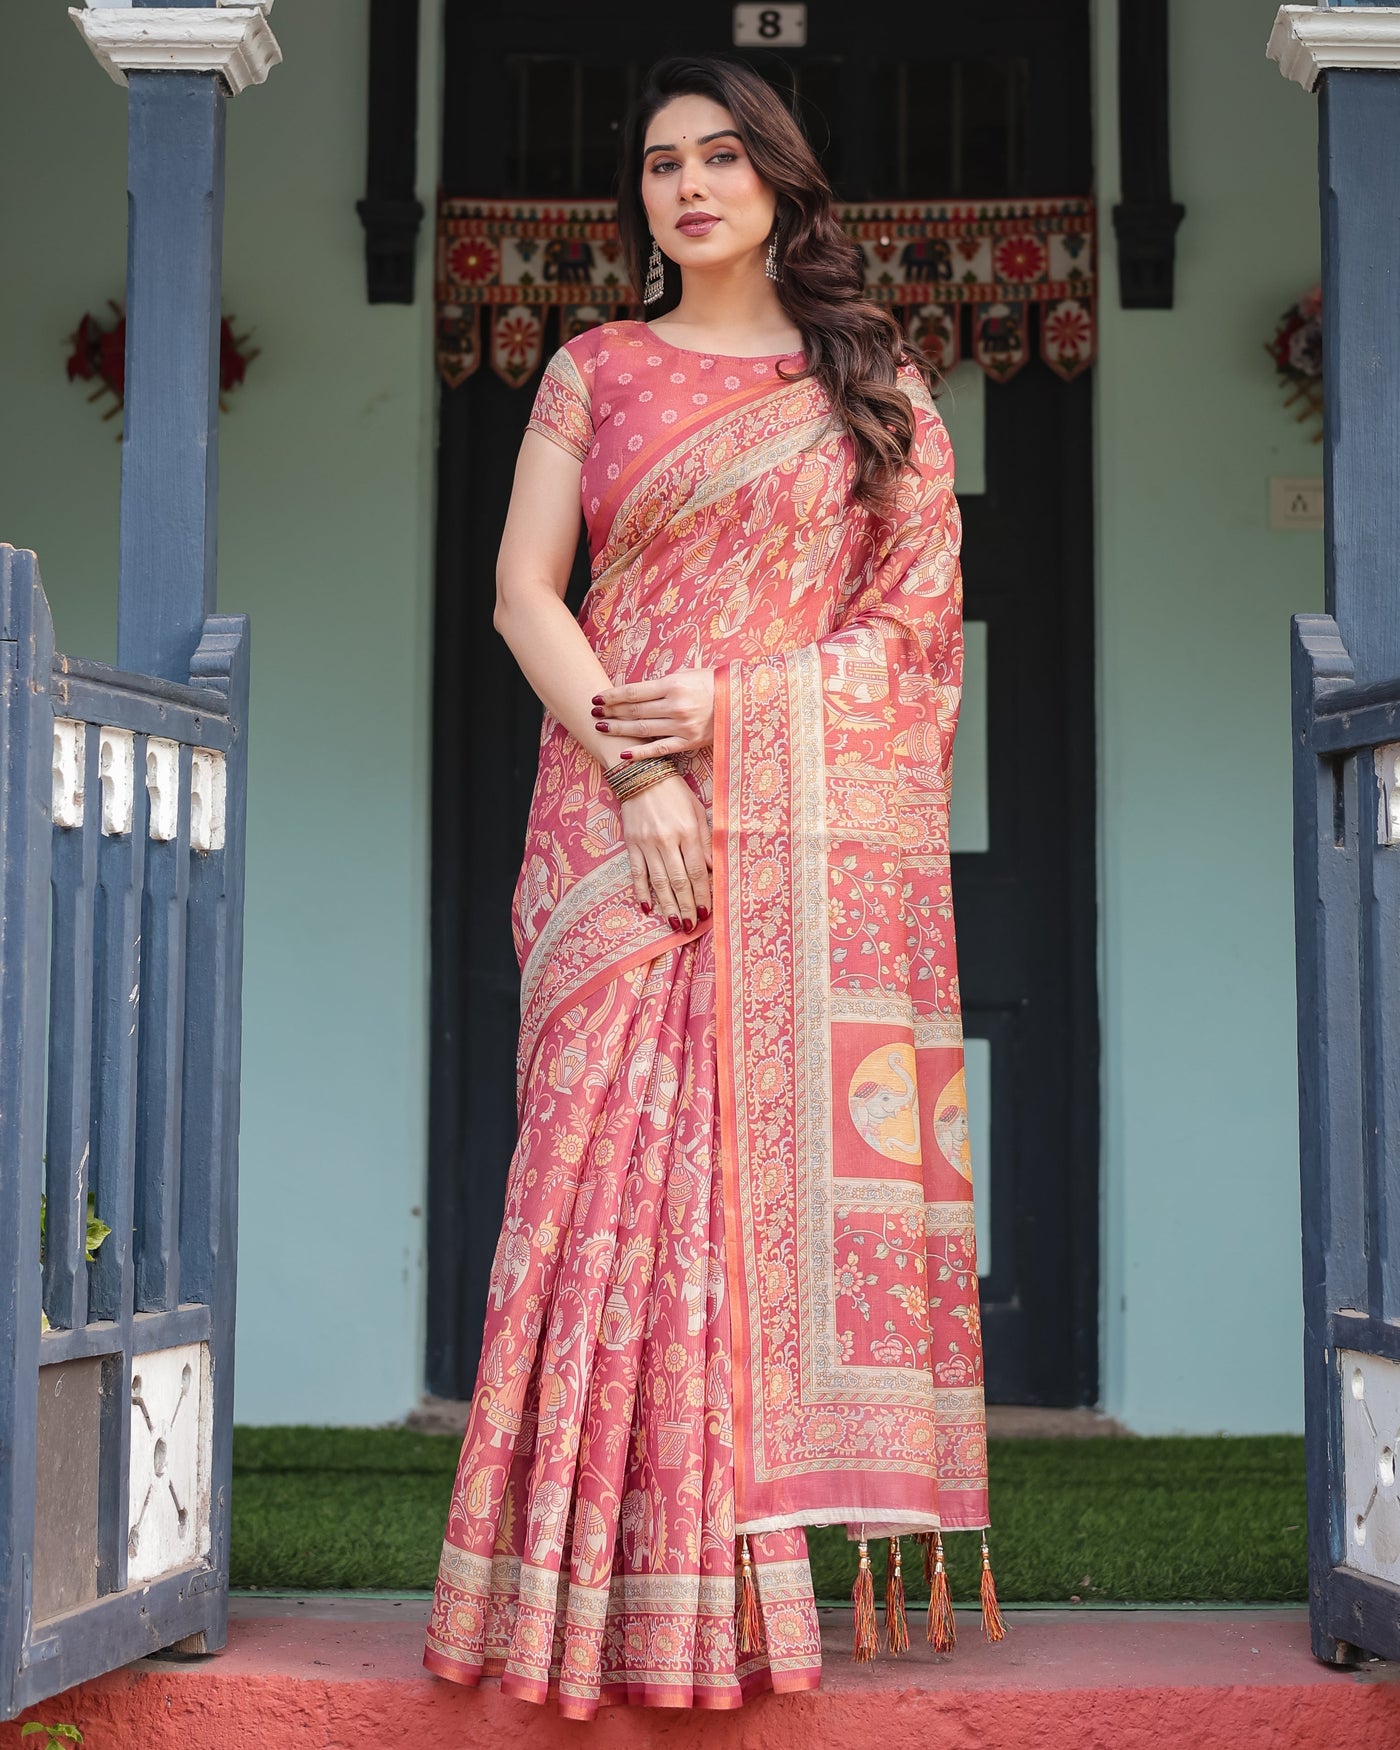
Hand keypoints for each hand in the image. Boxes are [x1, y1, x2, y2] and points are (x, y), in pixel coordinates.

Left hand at [591, 669, 714, 759]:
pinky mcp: (689, 742)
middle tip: (593, 712)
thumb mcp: (687, 674)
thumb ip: (662, 684)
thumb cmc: (713, 683)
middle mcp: (675, 705)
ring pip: (642, 729)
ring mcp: (682, 726)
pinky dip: (640, 752)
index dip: (612, 695)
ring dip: (619, 729)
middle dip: (610, 711)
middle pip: (634, 710)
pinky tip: (624, 754)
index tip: (597, 697)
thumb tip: (635, 693)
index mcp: (673, 685)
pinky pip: (660, 748)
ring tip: (602, 728)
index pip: (633, 692)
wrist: (742, 701)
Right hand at [620, 775, 711, 931]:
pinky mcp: (631, 844)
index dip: (702, 894)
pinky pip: (636, 873)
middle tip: (691, 926)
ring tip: (675, 924)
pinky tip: (647, 908)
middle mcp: (666, 840)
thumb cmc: (674, 791)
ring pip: (658, 882)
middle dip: (686, 906)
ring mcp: (646, 843)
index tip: (706, 912)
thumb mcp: (697, 810)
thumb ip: (705, 840)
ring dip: (667, 905)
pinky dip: (640, 892)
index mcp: (687, 831)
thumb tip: (713, 869)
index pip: (697, 871)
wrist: (640, 773)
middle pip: (679, 881)